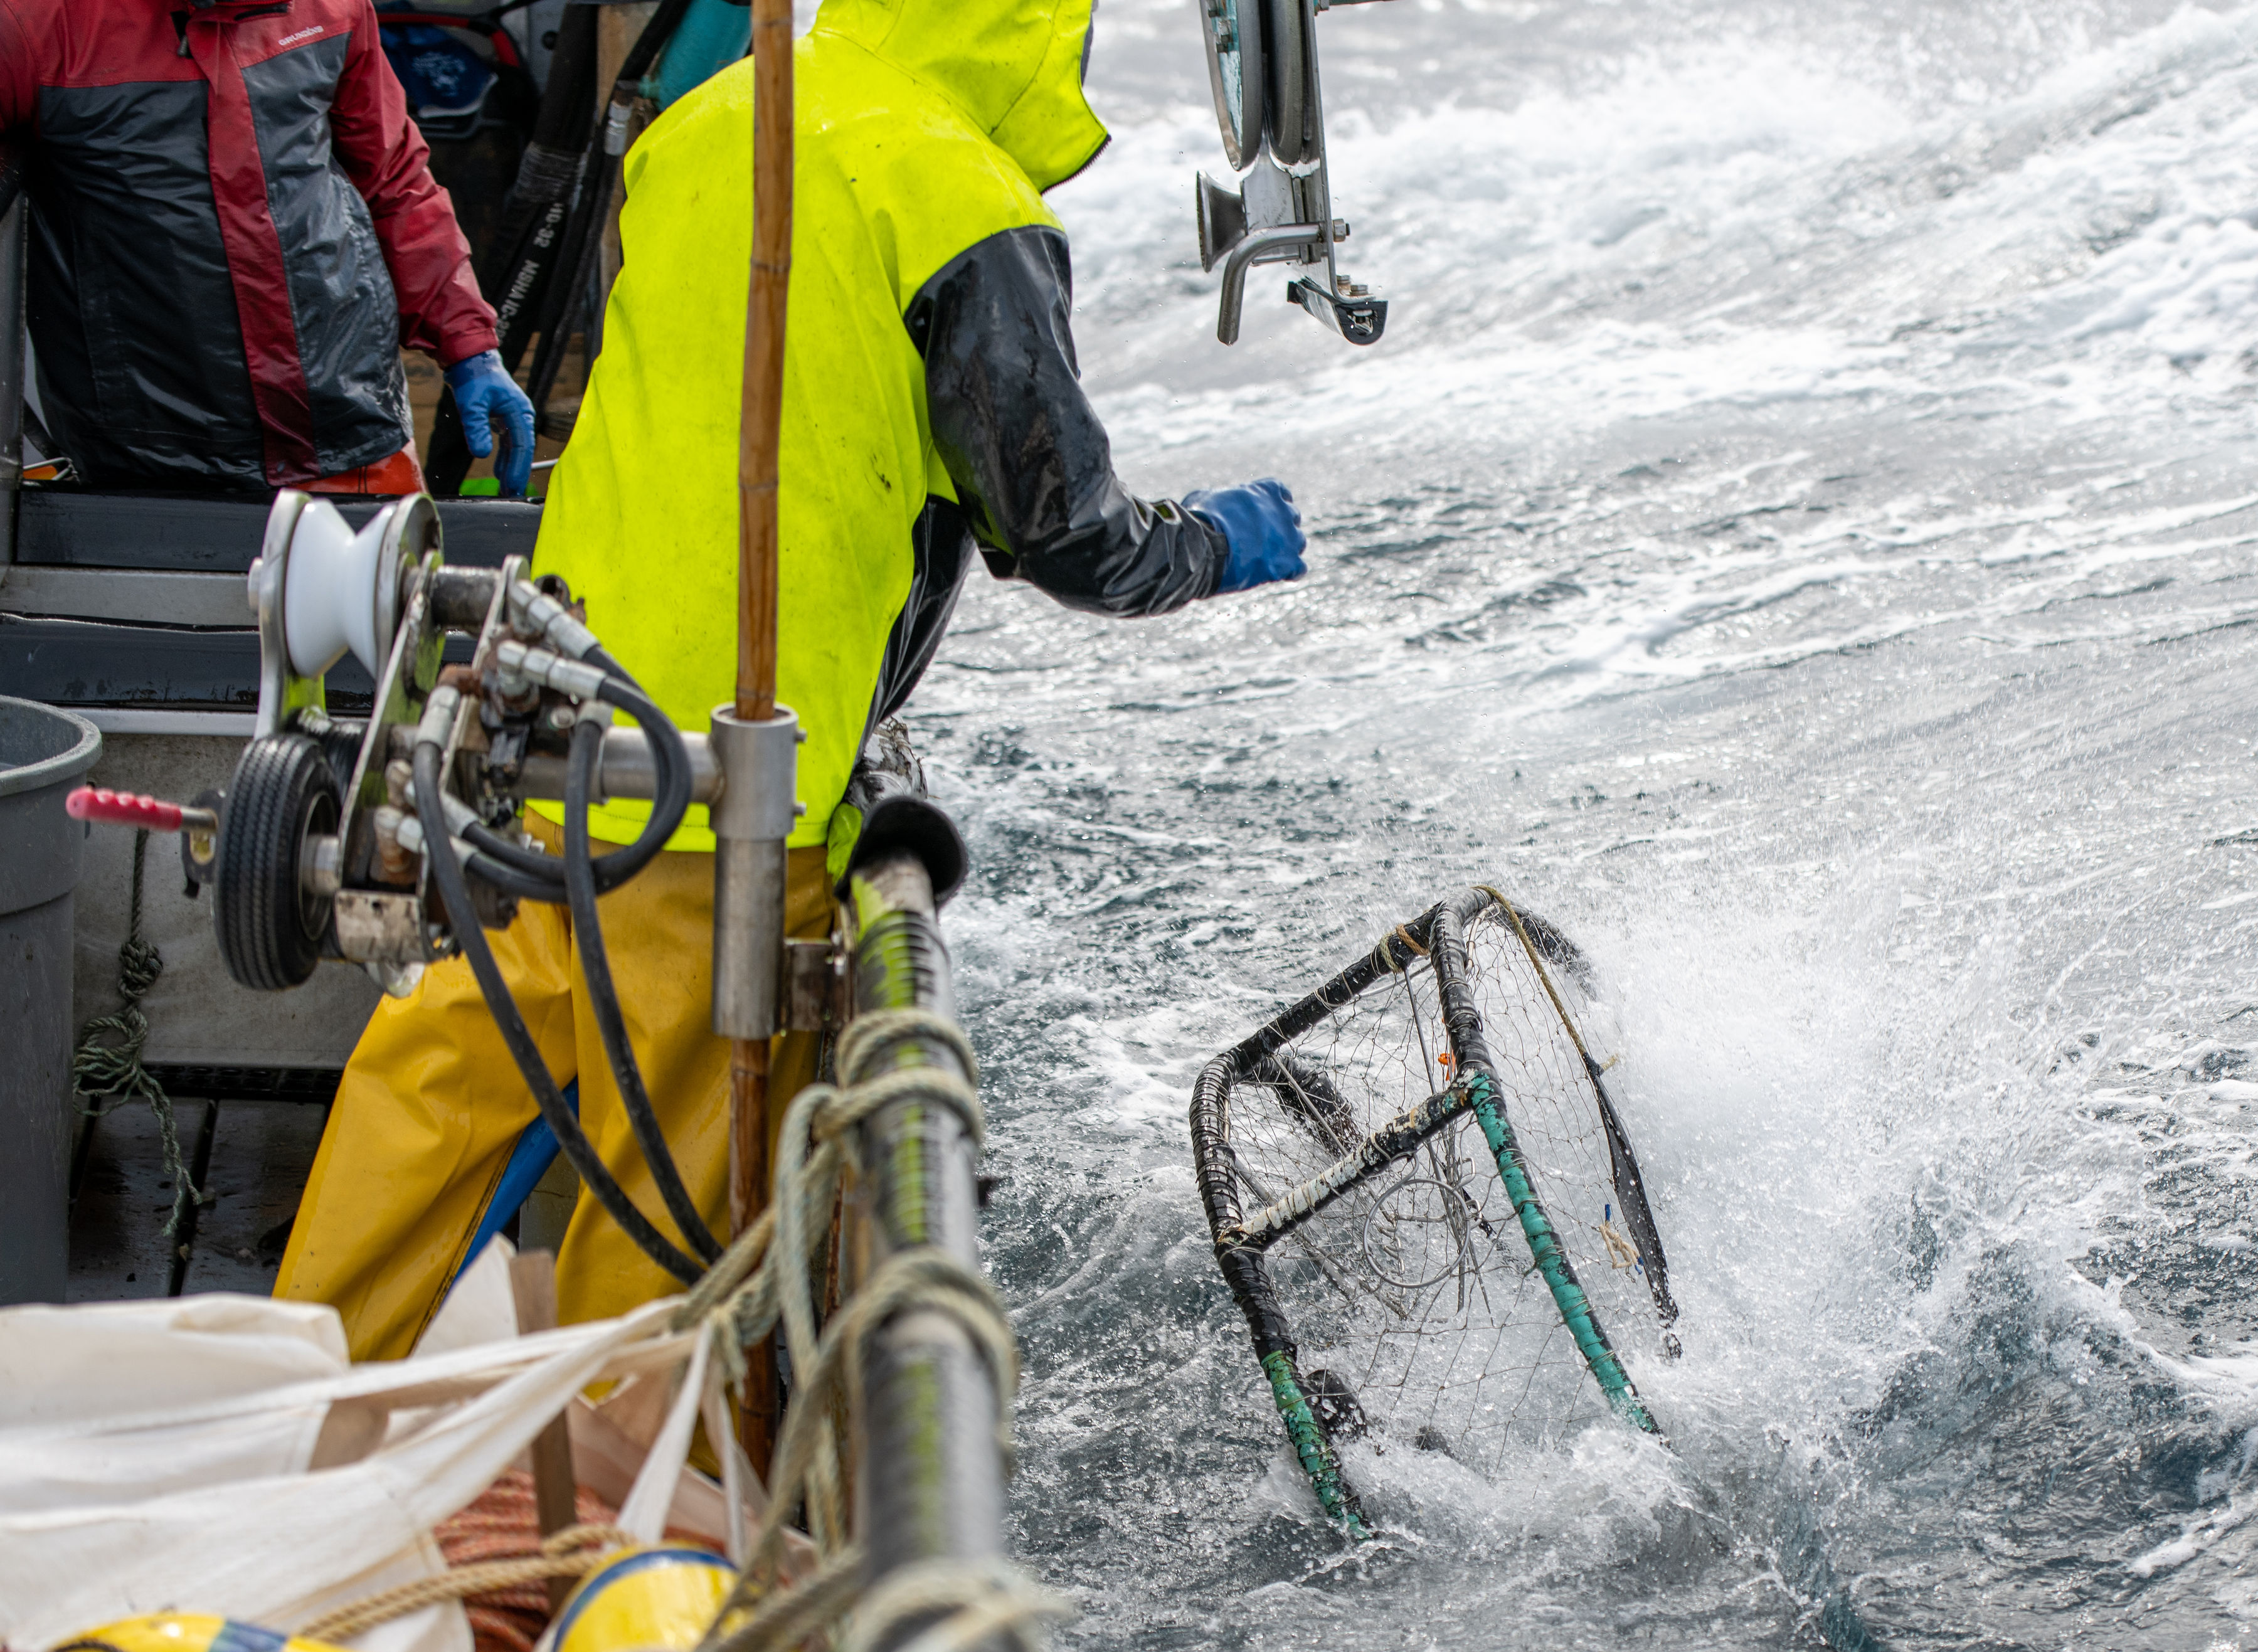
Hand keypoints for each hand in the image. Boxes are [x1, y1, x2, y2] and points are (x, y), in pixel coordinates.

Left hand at [443, 348, 536, 496]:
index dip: (519, 468)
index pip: (523, 446)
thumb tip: (481, 454)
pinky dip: (505, 458)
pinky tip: (499, 472)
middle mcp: (521, 416)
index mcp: (520, 411)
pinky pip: (509, 443)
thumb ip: (476, 428)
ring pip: (516, 449)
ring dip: (511, 468)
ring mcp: (514, 418)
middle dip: (518, 473)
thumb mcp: (471, 403)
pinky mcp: (505, 419)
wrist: (470, 358)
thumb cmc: (474, 377)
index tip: (513, 487)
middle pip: (523, 450)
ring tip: (506, 489)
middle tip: (511, 495)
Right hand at [1182, 478, 1305, 592]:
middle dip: (1279, 527)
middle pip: (1291, 517)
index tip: (1260, 515)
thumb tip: (1212, 505)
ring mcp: (1288, 537)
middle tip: (1260, 540)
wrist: (1202, 546)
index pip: (1280, 492)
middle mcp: (1282, 510)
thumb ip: (1220, 499)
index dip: (1271, 505)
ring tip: (1263, 560)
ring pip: (1298, 542)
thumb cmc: (1199, 520)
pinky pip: (1299, 569)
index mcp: (1265, 491)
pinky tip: (1275, 575)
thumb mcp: (1205, 497)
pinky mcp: (1287, 562)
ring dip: (1285, 549)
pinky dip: (1290, 572)